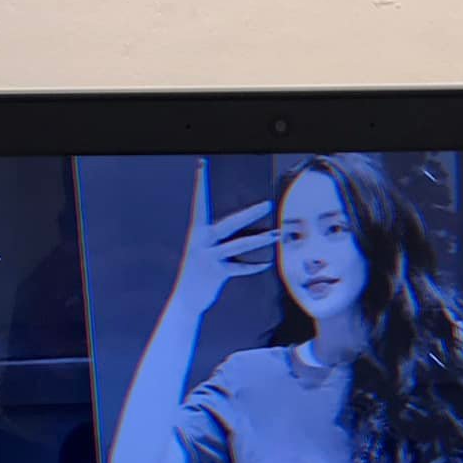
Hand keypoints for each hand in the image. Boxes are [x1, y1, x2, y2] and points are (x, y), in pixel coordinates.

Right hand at [171, 159, 274, 312]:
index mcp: (197, 231)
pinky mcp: (217, 273)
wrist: (187, 298)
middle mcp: (201, 242)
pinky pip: (240, 268)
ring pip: (239, 245)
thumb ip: (218, 236)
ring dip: (260, 240)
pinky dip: (254, 266)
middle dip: (250, 214)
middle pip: (229, 223)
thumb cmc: (199, 269)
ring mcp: (209, 258)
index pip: (199, 202)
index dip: (201, 183)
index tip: (203, 164)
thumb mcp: (203, 248)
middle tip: (268, 204)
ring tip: (276, 234)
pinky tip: (267, 262)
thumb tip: (244, 221)